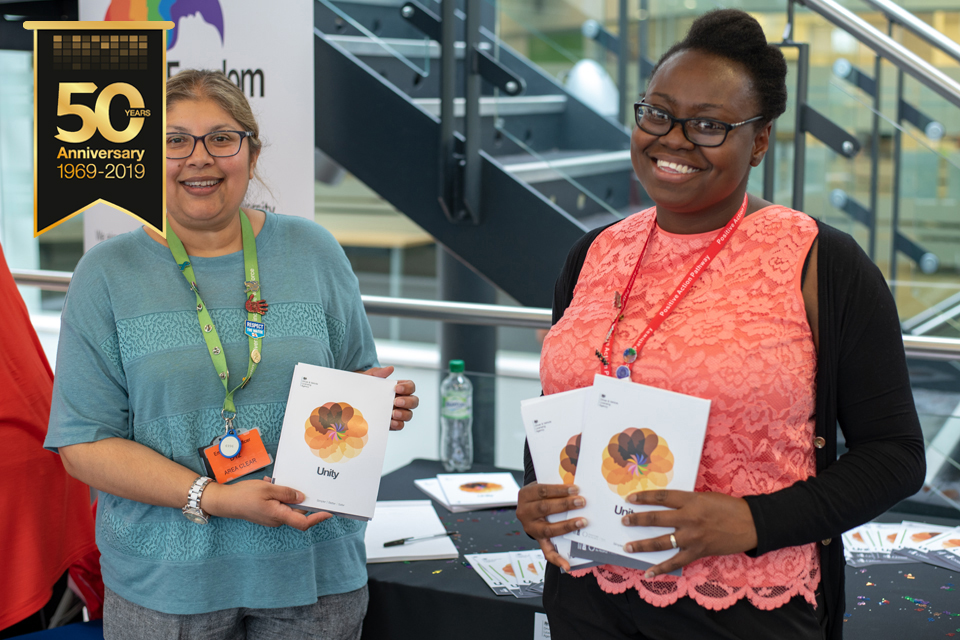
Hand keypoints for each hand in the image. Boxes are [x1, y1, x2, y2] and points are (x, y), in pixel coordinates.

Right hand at [201, 478, 332, 530]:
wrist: (224, 501)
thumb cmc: (244, 495)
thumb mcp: (267, 489)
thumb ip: (286, 493)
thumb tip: (303, 498)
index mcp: (278, 516)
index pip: (303, 521)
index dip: (318, 518)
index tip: (330, 511)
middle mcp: (277, 520)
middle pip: (298, 512)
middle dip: (306, 500)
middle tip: (314, 487)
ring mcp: (271, 517)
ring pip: (288, 507)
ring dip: (290, 495)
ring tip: (284, 482)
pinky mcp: (267, 512)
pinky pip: (279, 504)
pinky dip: (280, 494)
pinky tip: (272, 483)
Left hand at [360, 366, 419, 430]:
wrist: (350, 402)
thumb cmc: (362, 388)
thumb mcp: (367, 379)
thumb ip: (377, 373)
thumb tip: (390, 368)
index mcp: (398, 388)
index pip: (411, 386)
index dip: (407, 387)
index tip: (396, 388)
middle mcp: (401, 401)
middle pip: (414, 401)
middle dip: (407, 401)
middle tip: (395, 401)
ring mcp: (397, 413)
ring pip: (409, 414)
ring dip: (404, 414)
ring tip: (393, 413)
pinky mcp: (391, 424)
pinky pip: (400, 425)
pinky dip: (398, 424)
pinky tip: (391, 422)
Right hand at [516, 482, 587, 570]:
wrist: (530, 505)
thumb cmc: (542, 493)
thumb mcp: (543, 485)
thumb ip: (557, 484)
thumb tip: (576, 481)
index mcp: (525, 495)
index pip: (542, 491)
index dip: (559, 490)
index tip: (575, 488)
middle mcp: (524, 512)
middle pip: (544, 508)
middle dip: (565, 504)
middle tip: (582, 502)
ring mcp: (530, 528)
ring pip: (548, 529)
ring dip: (566, 526)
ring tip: (583, 521)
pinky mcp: (538, 540)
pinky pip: (546, 551)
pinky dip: (557, 559)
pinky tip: (568, 566)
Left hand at [621, 490, 757, 577]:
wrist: (750, 524)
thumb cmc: (728, 507)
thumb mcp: (705, 497)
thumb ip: (685, 501)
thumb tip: (665, 505)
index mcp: (690, 500)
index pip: (661, 497)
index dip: (644, 497)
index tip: (629, 498)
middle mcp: (689, 518)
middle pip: (656, 518)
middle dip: (637, 520)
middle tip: (623, 520)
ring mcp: (692, 537)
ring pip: (662, 541)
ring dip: (642, 544)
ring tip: (628, 546)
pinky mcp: (698, 552)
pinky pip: (676, 562)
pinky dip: (661, 569)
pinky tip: (649, 573)